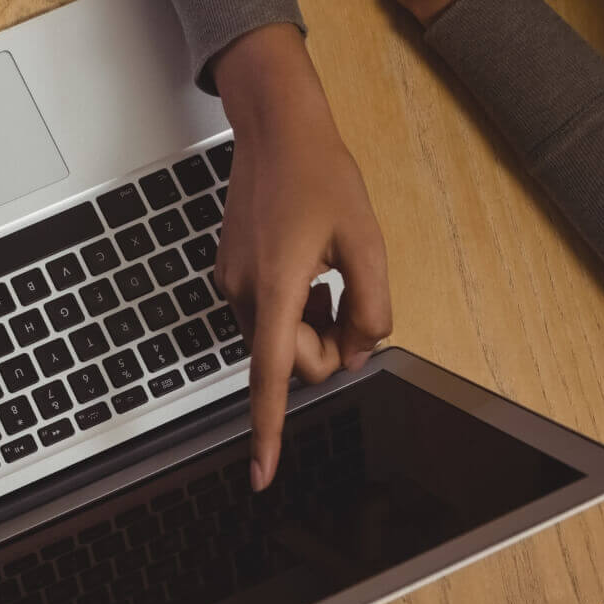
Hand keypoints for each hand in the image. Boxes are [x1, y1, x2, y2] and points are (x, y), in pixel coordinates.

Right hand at [209, 25, 391, 490]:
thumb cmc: (320, 176)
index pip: (270, 375)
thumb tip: (360, 352)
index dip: (268, 430)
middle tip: (348, 302)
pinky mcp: (233, 276)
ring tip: (327, 276)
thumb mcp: (367, 241)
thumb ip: (371, 307)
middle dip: (325, 347)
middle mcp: (244, 293)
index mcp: (276, 287)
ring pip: (280, 340)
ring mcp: (233, 285)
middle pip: (289, 362)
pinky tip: (308, 269)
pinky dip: (296, 308)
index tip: (263, 474)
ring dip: (311, 325)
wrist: (276, 129)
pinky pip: (270, 316)